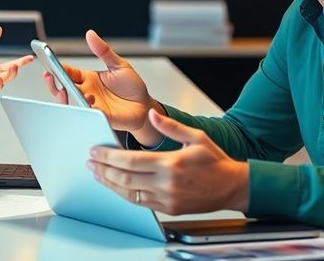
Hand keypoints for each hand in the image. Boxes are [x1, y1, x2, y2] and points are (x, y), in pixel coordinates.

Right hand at [42, 30, 160, 142]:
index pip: (68, 73)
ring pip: (70, 103)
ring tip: (64, 90)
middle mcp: (86, 92)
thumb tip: (90, 34)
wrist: (145, 106)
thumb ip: (103, 51)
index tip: (50, 63)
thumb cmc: (132, 86)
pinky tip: (87, 100)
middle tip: (49, 76)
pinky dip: (83, 108)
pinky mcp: (99, 116)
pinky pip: (87, 114)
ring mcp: (91, 105)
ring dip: (65, 97)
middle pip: (63, 89)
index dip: (57, 68)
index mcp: (88, 78)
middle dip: (53, 83)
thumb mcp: (118, 65)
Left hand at [87, 109, 249, 214]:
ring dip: (109, 183)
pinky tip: (116, 186)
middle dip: (103, 169)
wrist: (232, 187)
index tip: (96, 151)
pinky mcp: (168, 209)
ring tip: (97, 174)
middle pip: (124, 178)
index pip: (130, 161)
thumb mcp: (196, 137)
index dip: (109, 156)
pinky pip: (140, 202)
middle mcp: (166, 183)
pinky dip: (124, 194)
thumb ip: (170, 126)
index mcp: (171, 164)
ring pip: (129, 193)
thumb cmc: (215, 162)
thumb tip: (152, 114)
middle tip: (90, 162)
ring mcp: (166, 199)